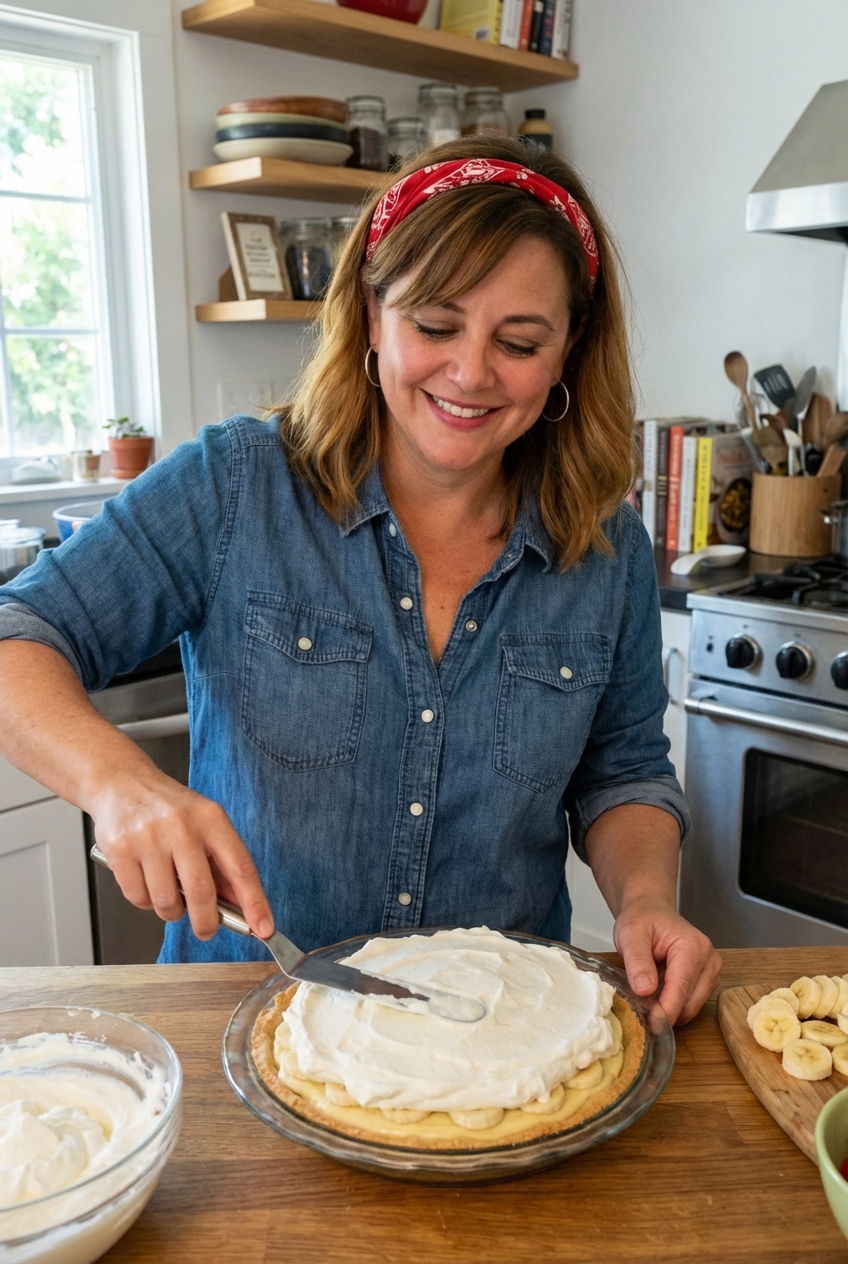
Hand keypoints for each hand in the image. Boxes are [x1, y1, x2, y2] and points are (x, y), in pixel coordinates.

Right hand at [91, 768, 273, 942]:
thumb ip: (222, 863)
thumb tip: (239, 905)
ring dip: (171, 911)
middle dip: (207, 922)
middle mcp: (182, 826)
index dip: (254, 903)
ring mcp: (149, 838)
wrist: (121, 781)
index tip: (263, 928)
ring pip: (166, 902)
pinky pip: (138, 898)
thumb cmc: (168, 807)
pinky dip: (145, 901)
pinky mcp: (120, 850)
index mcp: (211, 818)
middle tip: (206, 930)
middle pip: (202, 892)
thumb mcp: (204, 824)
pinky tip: (146, 882)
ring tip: (169, 894)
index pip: (241, 867)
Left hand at [613, 897, 721, 1025]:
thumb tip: (645, 991)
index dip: (665, 1011)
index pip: (681, 988)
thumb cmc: (642, 919)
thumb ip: (637, 961)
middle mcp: (709, 960)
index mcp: (693, 947)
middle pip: (690, 1002)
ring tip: (647, 996)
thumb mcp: (630, 934)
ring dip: (670, 1008)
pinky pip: (692, 1002)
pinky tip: (658, 992)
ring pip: (692, 1007)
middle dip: (666, 1012)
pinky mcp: (708, 980)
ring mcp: (712, 971)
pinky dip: (674, 1004)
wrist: (651, 911)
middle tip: (639, 1012)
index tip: (650, 1027)